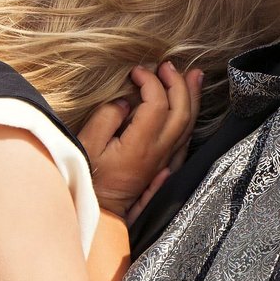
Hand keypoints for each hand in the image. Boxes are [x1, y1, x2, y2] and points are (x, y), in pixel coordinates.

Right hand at [79, 62, 201, 219]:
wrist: (98, 214)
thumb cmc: (86, 180)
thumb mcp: (85, 147)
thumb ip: (105, 120)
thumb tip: (125, 103)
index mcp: (140, 146)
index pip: (157, 104)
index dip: (150, 82)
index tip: (137, 71)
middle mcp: (159, 152)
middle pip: (181, 112)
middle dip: (178, 84)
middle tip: (169, 66)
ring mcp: (165, 160)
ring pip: (188, 124)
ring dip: (192, 97)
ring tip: (194, 75)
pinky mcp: (165, 165)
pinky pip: (186, 137)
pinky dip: (191, 116)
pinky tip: (190, 105)